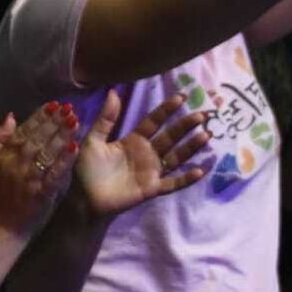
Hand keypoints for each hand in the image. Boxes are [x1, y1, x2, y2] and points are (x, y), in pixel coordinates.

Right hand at [0, 102, 78, 238]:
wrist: (0, 226)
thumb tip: (11, 117)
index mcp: (3, 155)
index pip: (23, 131)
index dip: (39, 117)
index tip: (54, 105)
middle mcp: (16, 164)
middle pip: (37, 138)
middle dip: (54, 122)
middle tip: (69, 109)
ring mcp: (29, 178)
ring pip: (47, 153)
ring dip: (62, 136)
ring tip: (75, 122)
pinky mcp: (41, 193)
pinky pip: (55, 173)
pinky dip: (64, 160)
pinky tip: (75, 148)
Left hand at [73, 91, 209, 221]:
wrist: (84, 200)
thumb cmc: (88, 170)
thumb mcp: (94, 141)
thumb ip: (105, 119)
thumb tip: (113, 92)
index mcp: (133, 140)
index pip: (153, 121)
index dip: (166, 110)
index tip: (182, 97)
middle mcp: (146, 153)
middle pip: (170, 136)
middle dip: (185, 126)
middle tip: (202, 114)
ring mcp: (151, 171)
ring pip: (176, 157)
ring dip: (191, 147)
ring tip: (207, 135)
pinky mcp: (152, 188)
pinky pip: (173, 183)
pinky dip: (186, 178)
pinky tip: (200, 170)